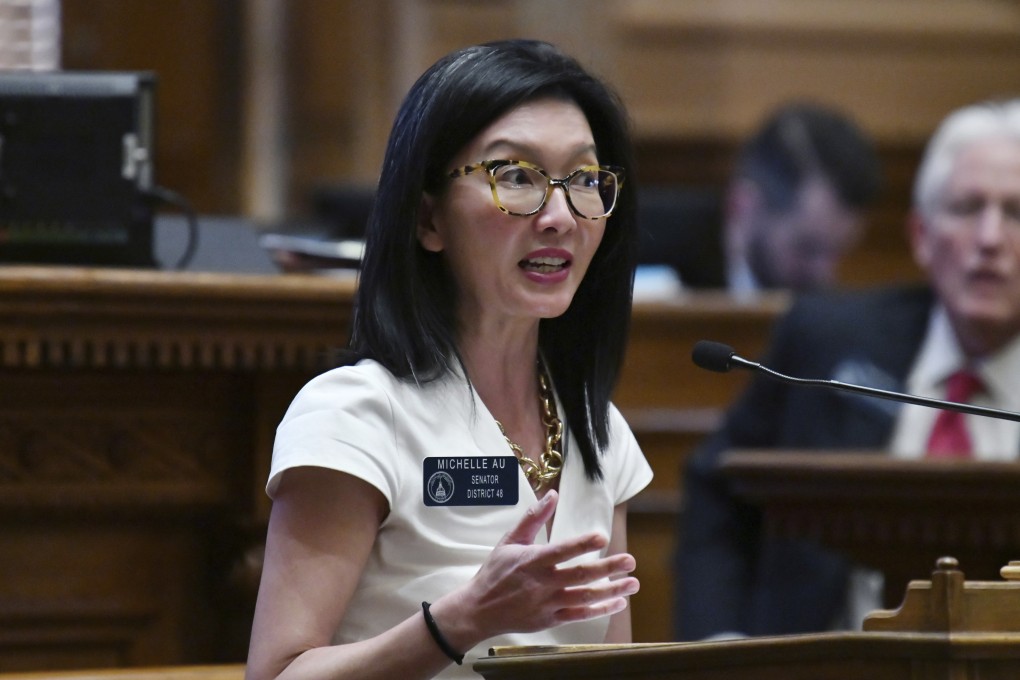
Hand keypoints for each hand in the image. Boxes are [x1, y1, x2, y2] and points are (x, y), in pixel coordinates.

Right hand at [434, 491, 639, 646]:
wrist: (478, 610)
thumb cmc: (495, 572)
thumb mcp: (509, 540)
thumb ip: (533, 517)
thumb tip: (552, 493)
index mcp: (532, 561)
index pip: (561, 551)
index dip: (581, 544)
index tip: (602, 536)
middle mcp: (542, 583)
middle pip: (580, 576)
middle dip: (608, 568)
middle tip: (630, 561)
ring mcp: (547, 604)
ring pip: (585, 597)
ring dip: (611, 590)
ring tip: (633, 583)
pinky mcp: (550, 620)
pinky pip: (579, 615)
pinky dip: (600, 610)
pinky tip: (618, 602)